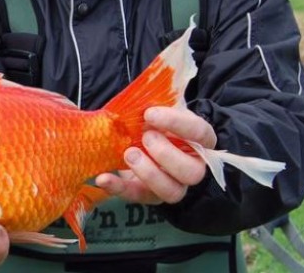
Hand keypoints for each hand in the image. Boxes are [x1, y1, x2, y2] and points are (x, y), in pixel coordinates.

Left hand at [96, 106, 216, 204]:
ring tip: (129, 153)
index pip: (199, 132)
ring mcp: (173, 185)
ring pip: (172, 192)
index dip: (176, 123)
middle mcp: (193, 167)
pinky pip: (138, 196)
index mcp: (200, 141)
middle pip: (192, 172)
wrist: (142, 138)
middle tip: (145, 137)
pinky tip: (103, 178)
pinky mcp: (149, 195)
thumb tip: (138, 106)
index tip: (150, 113)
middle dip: (166, 154)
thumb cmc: (156, 122)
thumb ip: (155, 107)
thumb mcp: (160, 109)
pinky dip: (119, 188)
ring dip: (149, 174)